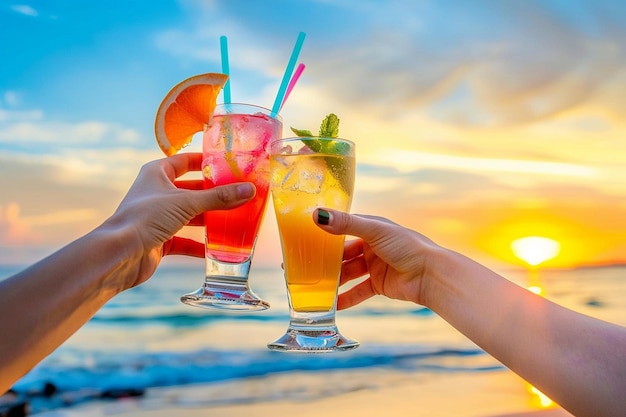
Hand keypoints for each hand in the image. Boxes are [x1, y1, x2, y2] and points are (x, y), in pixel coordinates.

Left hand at [105, 153, 254, 288]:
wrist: (120, 253)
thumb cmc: (146, 217)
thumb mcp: (187, 202)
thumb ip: (220, 197)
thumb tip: (249, 190)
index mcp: (156, 174)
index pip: (184, 161)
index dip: (204, 162)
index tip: (227, 164)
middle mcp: (156, 194)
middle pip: (190, 190)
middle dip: (213, 194)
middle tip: (237, 194)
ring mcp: (157, 218)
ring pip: (189, 215)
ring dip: (208, 219)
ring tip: (234, 219)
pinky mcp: (159, 240)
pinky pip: (184, 240)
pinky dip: (199, 244)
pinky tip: (217, 249)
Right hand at [313, 208, 443, 308]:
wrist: (430, 274)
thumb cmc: (407, 246)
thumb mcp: (373, 231)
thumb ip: (345, 224)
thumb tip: (317, 216)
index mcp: (371, 228)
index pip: (343, 229)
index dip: (325, 234)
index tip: (305, 240)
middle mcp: (372, 246)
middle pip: (343, 254)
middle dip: (326, 261)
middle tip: (304, 268)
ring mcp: (376, 266)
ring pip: (349, 274)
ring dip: (334, 281)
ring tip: (314, 288)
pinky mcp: (380, 285)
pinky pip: (359, 292)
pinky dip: (347, 298)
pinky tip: (332, 305)